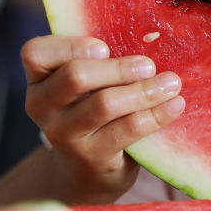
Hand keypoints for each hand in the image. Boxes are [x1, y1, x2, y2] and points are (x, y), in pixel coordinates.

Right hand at [21, 35, 184, 202]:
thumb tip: (150, 39)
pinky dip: (155, 114)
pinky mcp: (90, 156)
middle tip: (150, 66)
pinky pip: (127, 129)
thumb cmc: (91, 112)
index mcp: (38, 79)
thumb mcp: (85, 86)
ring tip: (171, 84)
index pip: (35, 52)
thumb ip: (100, 63)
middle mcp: (40, 106)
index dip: (70, 46)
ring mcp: (63, 134)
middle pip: (76, 76)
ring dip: (143, 91)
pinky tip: (175, 105)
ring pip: (104, 104)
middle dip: (119, 68)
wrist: (85, 171)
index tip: (105, 48)